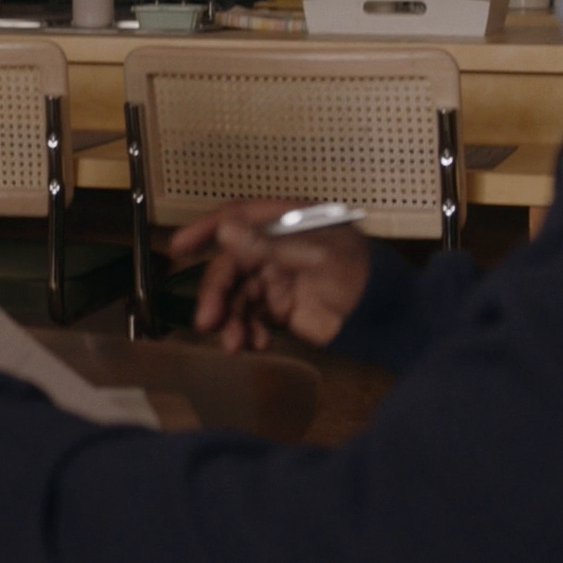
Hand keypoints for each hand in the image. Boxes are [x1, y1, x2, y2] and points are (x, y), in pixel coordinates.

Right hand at [169, 199, 372, 352]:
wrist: (384, 318)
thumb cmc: (358, 275)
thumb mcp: (316, 256)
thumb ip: (268, 246)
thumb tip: (224, 230)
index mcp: (286, 222)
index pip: (237, 217)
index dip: (206, 230)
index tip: (178, 247)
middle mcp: (276, 246)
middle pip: (230, 264)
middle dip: (217, 293)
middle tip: (207, 320)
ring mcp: (276, 277)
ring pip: (237, 294)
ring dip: (230, 318)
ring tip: (233, 344)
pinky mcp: (280, 306)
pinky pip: (250, 315)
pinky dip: (247, 330)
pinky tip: (254, 344)